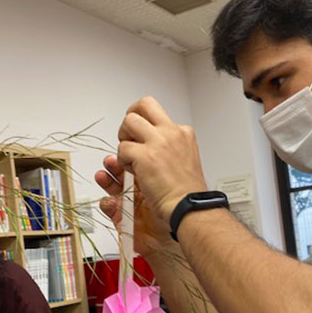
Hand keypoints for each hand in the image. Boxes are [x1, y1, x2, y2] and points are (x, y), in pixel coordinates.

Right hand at [96, 155, 176, 256]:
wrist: (179, 224)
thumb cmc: (176, 197)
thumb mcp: (158, 162)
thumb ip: (145, 151)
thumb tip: (131, 144)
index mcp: (154, 168)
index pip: (136, 154)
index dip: (128, 149)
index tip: (125, 146)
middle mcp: (144, 183)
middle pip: (121, 168)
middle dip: (114, 163)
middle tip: (113, 160)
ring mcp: (134, 199)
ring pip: (112, 186)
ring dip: (105, 179)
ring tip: (103, 177)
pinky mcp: (125, 216)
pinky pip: (110, 207)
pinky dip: (107, 204)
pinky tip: (110, 201)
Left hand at [116, 96, 208, 223]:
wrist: (189, 207)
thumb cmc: (187, 193)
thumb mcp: (186, 160)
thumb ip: (171, 147)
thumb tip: (153, 143)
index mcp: (184, 133)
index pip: (158, 115)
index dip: (146, 127)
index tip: (143, 139)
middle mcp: (172, 132)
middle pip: (144, 104)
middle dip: (131, 117)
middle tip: (128, 135)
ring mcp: (158, 142)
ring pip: (129, 122)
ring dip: (124, 140)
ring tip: (130, 158)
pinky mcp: (145, 156)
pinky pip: (122, 149)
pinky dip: (122, 161)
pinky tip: (133, 173)